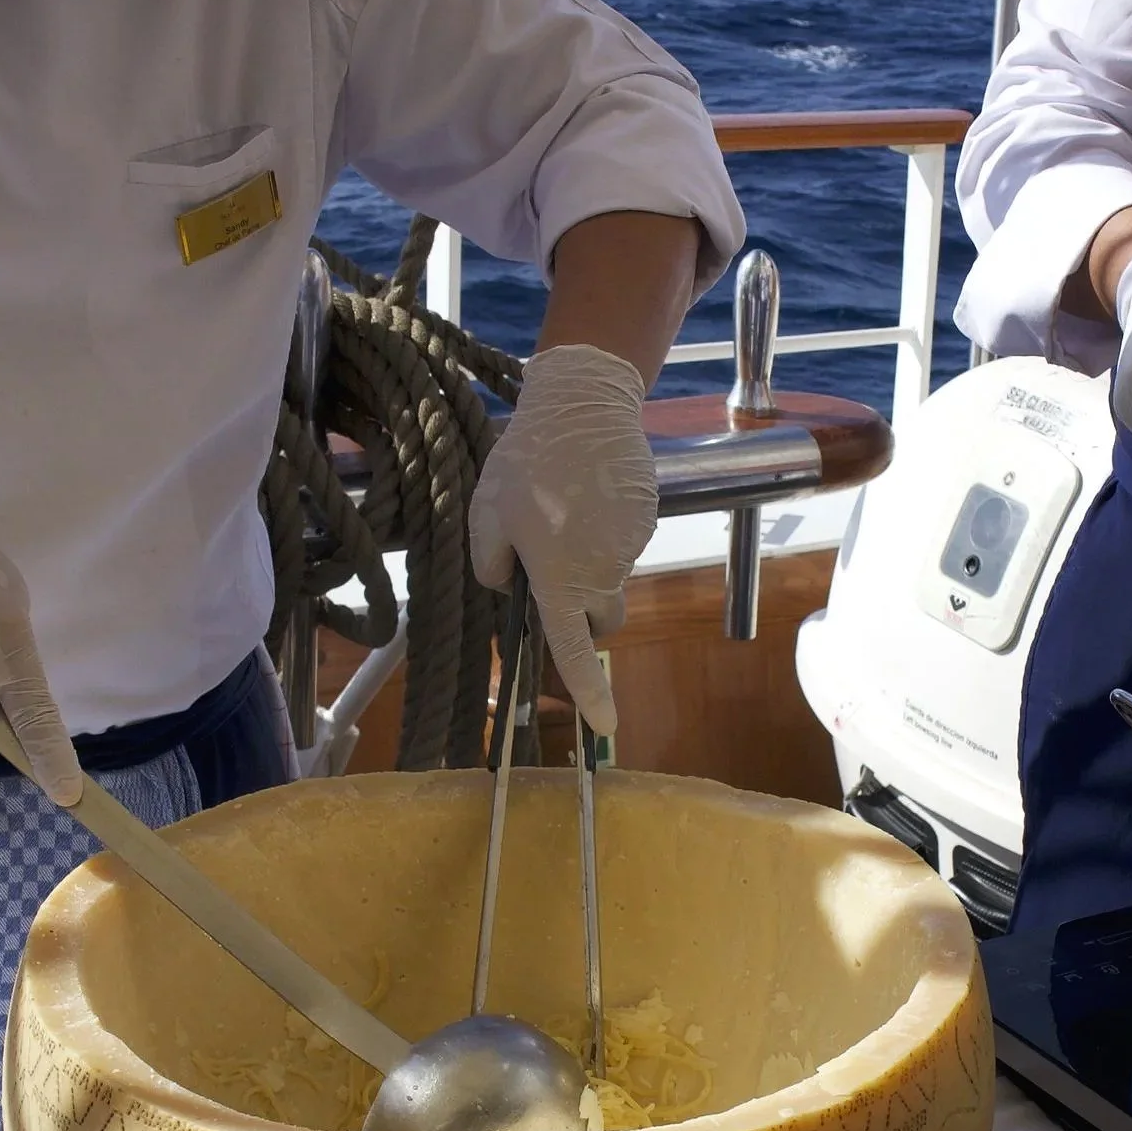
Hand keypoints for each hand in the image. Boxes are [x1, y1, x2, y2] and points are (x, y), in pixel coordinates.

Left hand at [468, 345, 654, 735]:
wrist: (583, 403)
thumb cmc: (526, 461)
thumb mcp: (485, 514)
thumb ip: (490, 563)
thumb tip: (506, 586)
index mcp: (560, 579)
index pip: (575, 650)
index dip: (588, 693)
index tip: (605, 728)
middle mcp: (603, 571)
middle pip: (600, 618)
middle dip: (581, 611)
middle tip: (549, 569)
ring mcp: (631, 545)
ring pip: (611, 577)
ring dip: (589, 563)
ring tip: (564, 510)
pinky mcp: (646, 518)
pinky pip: (624, 543)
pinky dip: (605, 532)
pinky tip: (586, 493)